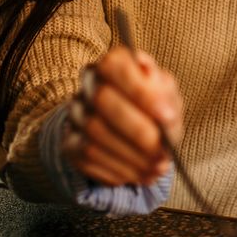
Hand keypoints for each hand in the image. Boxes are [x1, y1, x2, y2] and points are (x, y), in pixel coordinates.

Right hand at [65, 47, 183, 186]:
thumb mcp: (167, 95)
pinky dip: (119, 169)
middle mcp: (88, 84)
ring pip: (95, 133)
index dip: (141, 92)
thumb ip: (167, 99)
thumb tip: (164, 109)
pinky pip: (88, 157)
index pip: (115, 66)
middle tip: (163, 152)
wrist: (129, 128)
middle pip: (102, 101)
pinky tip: (141, 174)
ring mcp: (75, 114)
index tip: (167, 116)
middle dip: (138, 131)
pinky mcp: (69, 144)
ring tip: (158, 168)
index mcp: (113, 62)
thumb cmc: (154, 105)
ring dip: (132, 155)